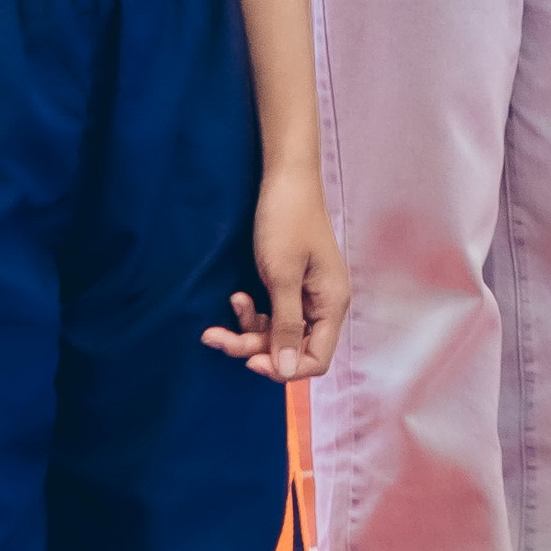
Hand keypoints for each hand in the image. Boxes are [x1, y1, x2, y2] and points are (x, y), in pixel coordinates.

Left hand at [204, 169, 349, 379]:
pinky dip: (251, 312)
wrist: (285, 179)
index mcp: (331, 305)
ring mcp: (305, 296)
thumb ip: (286, 326)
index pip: (316, 359)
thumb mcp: (282, 276)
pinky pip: (271, 314)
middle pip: (291, 349)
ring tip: (218, 321)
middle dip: (254, 347)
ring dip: (246, 331)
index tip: (251, 359)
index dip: (284, 367)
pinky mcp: (288, 286)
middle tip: (218, 338)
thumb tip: (287, 371)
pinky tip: (236, 297)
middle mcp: (323, 305)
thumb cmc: (286, 223)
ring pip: (276, 333)